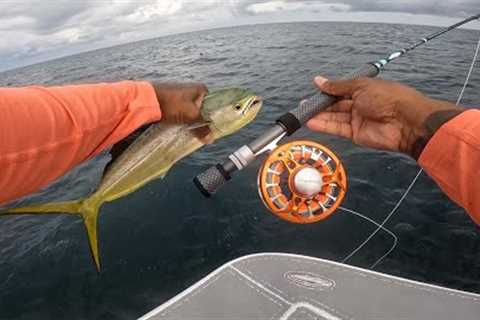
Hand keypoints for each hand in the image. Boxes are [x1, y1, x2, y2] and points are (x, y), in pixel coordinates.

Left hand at [151, 82, 211, 142]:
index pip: (213, 104)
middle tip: (203, 134)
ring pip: (189, 112)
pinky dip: (181, 121)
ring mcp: (180, 96)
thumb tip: (210, 139)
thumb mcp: (191, 116)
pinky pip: (180, 113)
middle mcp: (191, 90)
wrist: (147, 101)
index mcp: (200, 89)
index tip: (212, 128)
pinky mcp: (170, 102)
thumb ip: (202, 127)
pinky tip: (180, 128)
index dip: (213, 116)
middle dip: (201, 121)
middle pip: (201, 109)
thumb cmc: (173, 104)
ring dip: (190, 122)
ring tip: (192, 133)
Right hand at [306, 76, 462, 156]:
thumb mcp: (360, 86)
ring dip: (320, 116)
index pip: (341, 90)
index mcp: (363, 90)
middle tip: (304, 105)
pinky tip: (312, 122)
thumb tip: (318, 80)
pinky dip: (324, 126)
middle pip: (336, 105)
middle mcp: (360, 104)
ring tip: (304, 114)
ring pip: (334, 117)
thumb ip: (337, 86)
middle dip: (321, 105)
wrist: (406, 121)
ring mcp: (357, 120)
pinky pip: (337, 129)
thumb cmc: (387, 97)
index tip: (314, 91)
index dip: (328, 91)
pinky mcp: (356, 134)